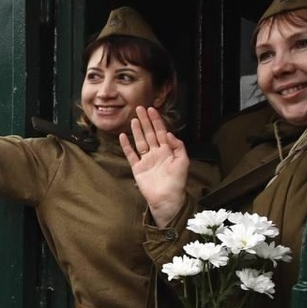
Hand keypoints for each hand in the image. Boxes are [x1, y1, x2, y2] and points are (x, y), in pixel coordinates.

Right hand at [120, 106, 188, 225]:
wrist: (166, 199)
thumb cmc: (177, 182)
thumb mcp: (183, 161)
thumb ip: (177, 146)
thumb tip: (168, 133)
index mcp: (167, 151)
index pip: (160, 132)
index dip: (156, 121)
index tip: (152, 110)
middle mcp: (156, 153)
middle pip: (149, 133)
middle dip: (145, 121)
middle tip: (139, 108)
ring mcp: (146, 160)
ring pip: (140, 141)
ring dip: (137, 130)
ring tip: (133, 119)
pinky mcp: (137, 168)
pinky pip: (131, 155)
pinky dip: (126, 146)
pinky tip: (123, 137)